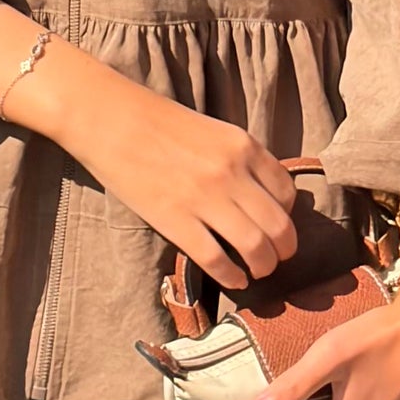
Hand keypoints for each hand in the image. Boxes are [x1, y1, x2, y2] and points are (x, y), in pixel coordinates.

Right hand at [0, 3, 297, 291]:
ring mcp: (205, 199)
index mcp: (243, 146)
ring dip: (264, 266)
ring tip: (259, 270)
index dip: (287, 213)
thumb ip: (240, 159)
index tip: (278, 222)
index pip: (286, 191)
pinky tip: (234, 279)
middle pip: (279, 225)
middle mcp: (232, 173)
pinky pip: (217, 260)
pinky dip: (232, 276)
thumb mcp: (213, 130)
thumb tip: (260, 194)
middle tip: (278, 257)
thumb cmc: (159, 122)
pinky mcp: (176, 222)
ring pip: (256, 248)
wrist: (112, 120)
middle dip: (284, 249)